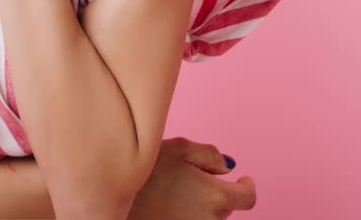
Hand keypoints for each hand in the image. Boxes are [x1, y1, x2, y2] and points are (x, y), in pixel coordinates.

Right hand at [128, 137, 257, 218]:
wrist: (112, 197)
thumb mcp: (179, 148)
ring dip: (200, 206)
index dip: (247, 187)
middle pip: (224, 208)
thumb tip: (227, 167)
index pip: (247, 198)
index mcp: (215, 196)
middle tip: (188, 178)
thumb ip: (210, 154)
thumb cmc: (144, 171)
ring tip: (172, 192)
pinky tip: (166, 206)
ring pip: (208, 218)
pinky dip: (186, 215)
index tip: (244, 181)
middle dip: (215, 193)